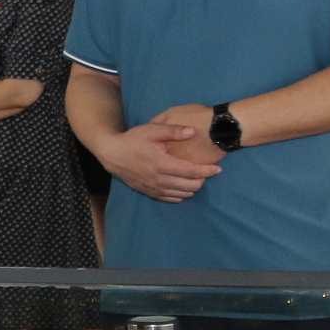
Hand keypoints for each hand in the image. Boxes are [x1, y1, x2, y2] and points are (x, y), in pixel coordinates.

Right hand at [105, 108, 224, 203]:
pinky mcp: (148, 192)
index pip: (190, 171)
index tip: (218, 169)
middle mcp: (159, 179)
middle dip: (202, 180)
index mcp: (162, 163)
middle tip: (207, 172)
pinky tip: (184, 188)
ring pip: (181, 194)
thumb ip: (173, 131)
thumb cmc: (133, 139)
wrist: (112, 153)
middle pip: (189, 185)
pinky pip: (170, 198)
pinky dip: (181, 195)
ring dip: (192, 188)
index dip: (206, 171)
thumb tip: (193, 132)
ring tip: (197, 178)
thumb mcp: (152, 130)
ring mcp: (153, 187)